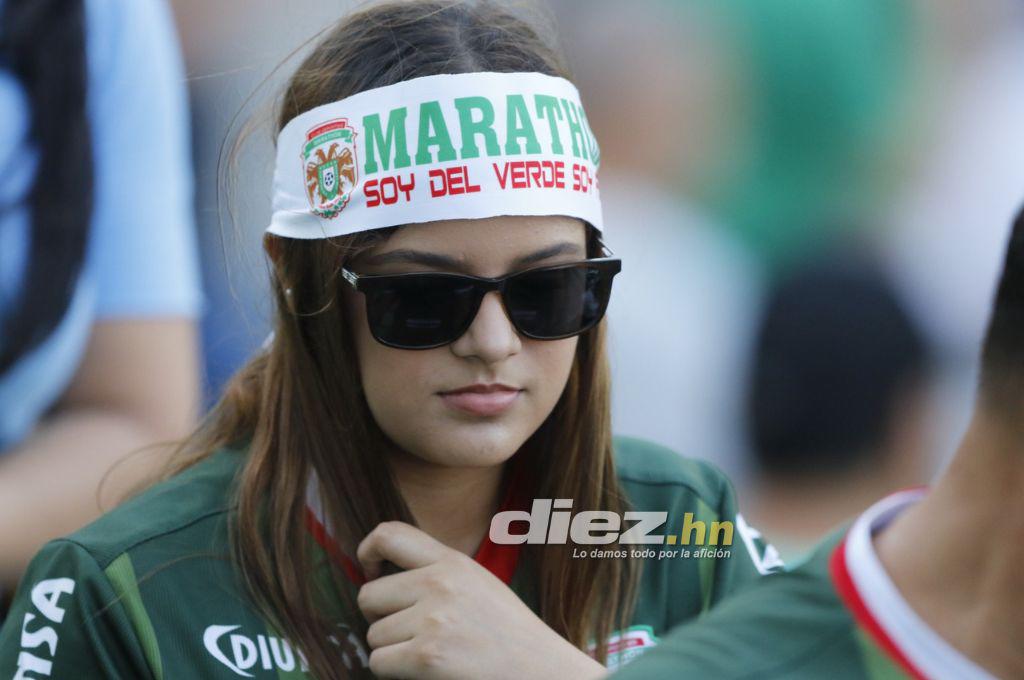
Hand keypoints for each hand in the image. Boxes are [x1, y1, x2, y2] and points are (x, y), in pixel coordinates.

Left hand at [356, 521, 606, 679]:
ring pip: (373, 634)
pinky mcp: (427, 655)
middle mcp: (439, 583)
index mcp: (452, 561)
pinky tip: (423, 670)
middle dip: (379, 617)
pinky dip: (394, 671)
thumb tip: (378, 573)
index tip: (370, 571)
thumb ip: (436, 571)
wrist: (542, 671)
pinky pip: (378, 662)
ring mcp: (433, 619)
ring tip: (429, 651)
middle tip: (404, 630)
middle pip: (368, 594)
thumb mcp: (477, 583)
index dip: (366, 551)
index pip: (388, 534)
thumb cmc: (508, 634)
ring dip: (391, 650)